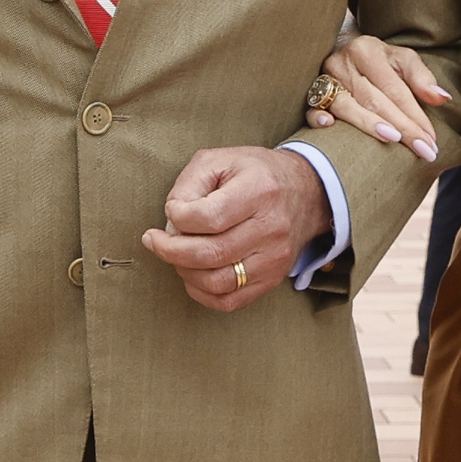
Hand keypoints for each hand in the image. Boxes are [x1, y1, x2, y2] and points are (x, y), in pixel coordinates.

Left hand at [142, 144, 326, 311]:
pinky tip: (192, 274)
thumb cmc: (253, 174)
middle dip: (171, 250)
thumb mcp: (219, 160)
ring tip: (175, 255)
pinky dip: (202, 293)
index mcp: (259, 190)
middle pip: (210, 253)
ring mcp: (274, 258)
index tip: (172, 211)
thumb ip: (189, 184)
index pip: (208, 217)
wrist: (304, 192)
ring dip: (184, 272)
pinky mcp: (272, 278)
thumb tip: (171, 221)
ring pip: (218, 282)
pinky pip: (230, 301)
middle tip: (155, 241)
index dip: (178, 217)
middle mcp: (271, 227)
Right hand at [308, 33, 452, 158]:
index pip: (395, 88)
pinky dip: (318, 118)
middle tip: (423, 151)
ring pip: (347, 106)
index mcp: (366, 50)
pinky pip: (311, 109)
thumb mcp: (401, 60)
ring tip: (392, 140)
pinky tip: (330, 127)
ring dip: (369, 124)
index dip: (415, 114)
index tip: (431, 139)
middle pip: (375, 99)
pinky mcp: (309, 95)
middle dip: (402, 127)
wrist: (343, 55)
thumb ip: (421, 77)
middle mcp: (343, 63)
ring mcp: (324, 79)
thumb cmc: (378, 62)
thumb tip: (442, 98)